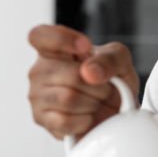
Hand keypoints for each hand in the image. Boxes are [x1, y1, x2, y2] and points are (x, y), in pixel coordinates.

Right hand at [26, 25, 139, 140]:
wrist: (115, 112)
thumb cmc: (112, 82)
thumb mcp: (120, 60)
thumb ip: (110, 58)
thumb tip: (89, 71)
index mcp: (54, 49)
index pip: (39, 36)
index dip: (62, 39)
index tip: (86, 48)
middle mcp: (40, 70)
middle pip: (71, 75)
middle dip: (98, 85)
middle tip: (104, 89)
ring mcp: (37, 96)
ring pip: (68, 99)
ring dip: (93, 103)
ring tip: (96, 102)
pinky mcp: (42, 120)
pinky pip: (65, 121)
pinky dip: (85, 121)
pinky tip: (87, 116)